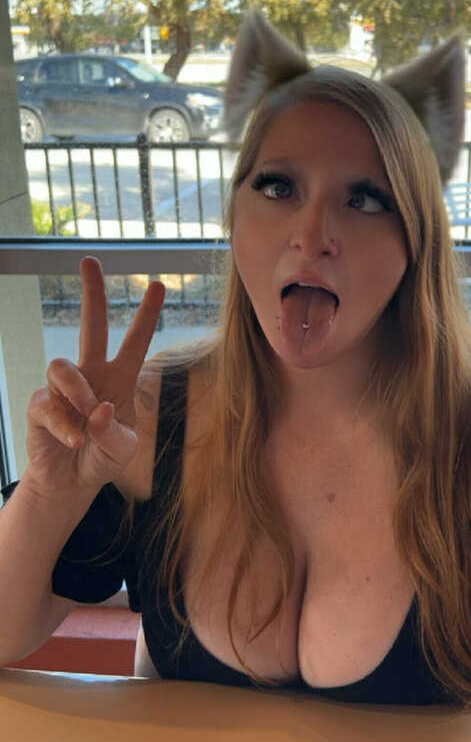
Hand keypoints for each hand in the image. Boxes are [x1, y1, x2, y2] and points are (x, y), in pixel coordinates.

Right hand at [24, 257, 164, 502]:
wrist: (71, 481)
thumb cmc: (102, 457)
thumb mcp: (122, 450)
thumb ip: (116, 431)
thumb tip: (99, 408)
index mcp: (120, 378)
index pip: (136, 341)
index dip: (147, 314)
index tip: (159, 284)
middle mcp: (92, 374)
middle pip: (91, 325)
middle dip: (92, 292)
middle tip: (91, 260)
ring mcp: (63, 388)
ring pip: (64, 366)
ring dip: (78, 392)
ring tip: (87, 419)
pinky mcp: (40, 405)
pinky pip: (48, 405)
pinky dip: (64, 426)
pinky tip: (73, 441)